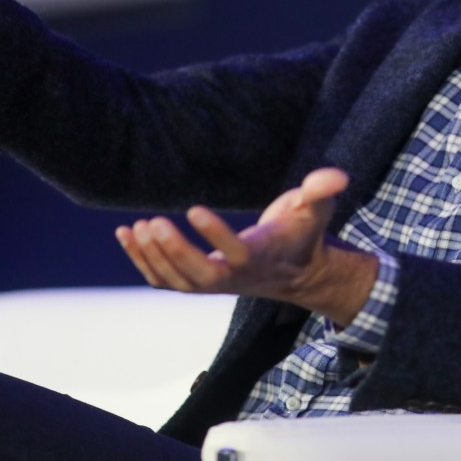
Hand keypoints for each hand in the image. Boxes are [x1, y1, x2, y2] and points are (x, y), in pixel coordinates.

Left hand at [115, 167, 378, 325]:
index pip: (238, 253)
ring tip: (138, 227)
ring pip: (178, 282)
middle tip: (153, 223)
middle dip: (175, 253)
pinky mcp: (199, 283)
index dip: (216, 235)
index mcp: (264, 255)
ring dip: (154, 257)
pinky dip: (142, 262)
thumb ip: (322, 191)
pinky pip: (165, 281)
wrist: (296, 270)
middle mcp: (237, 277)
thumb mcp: (317, 208)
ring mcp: (215, 284)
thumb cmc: (304, 230)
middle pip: (202, 276)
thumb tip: (334, 176)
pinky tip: (126, 234)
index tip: (193, 208)